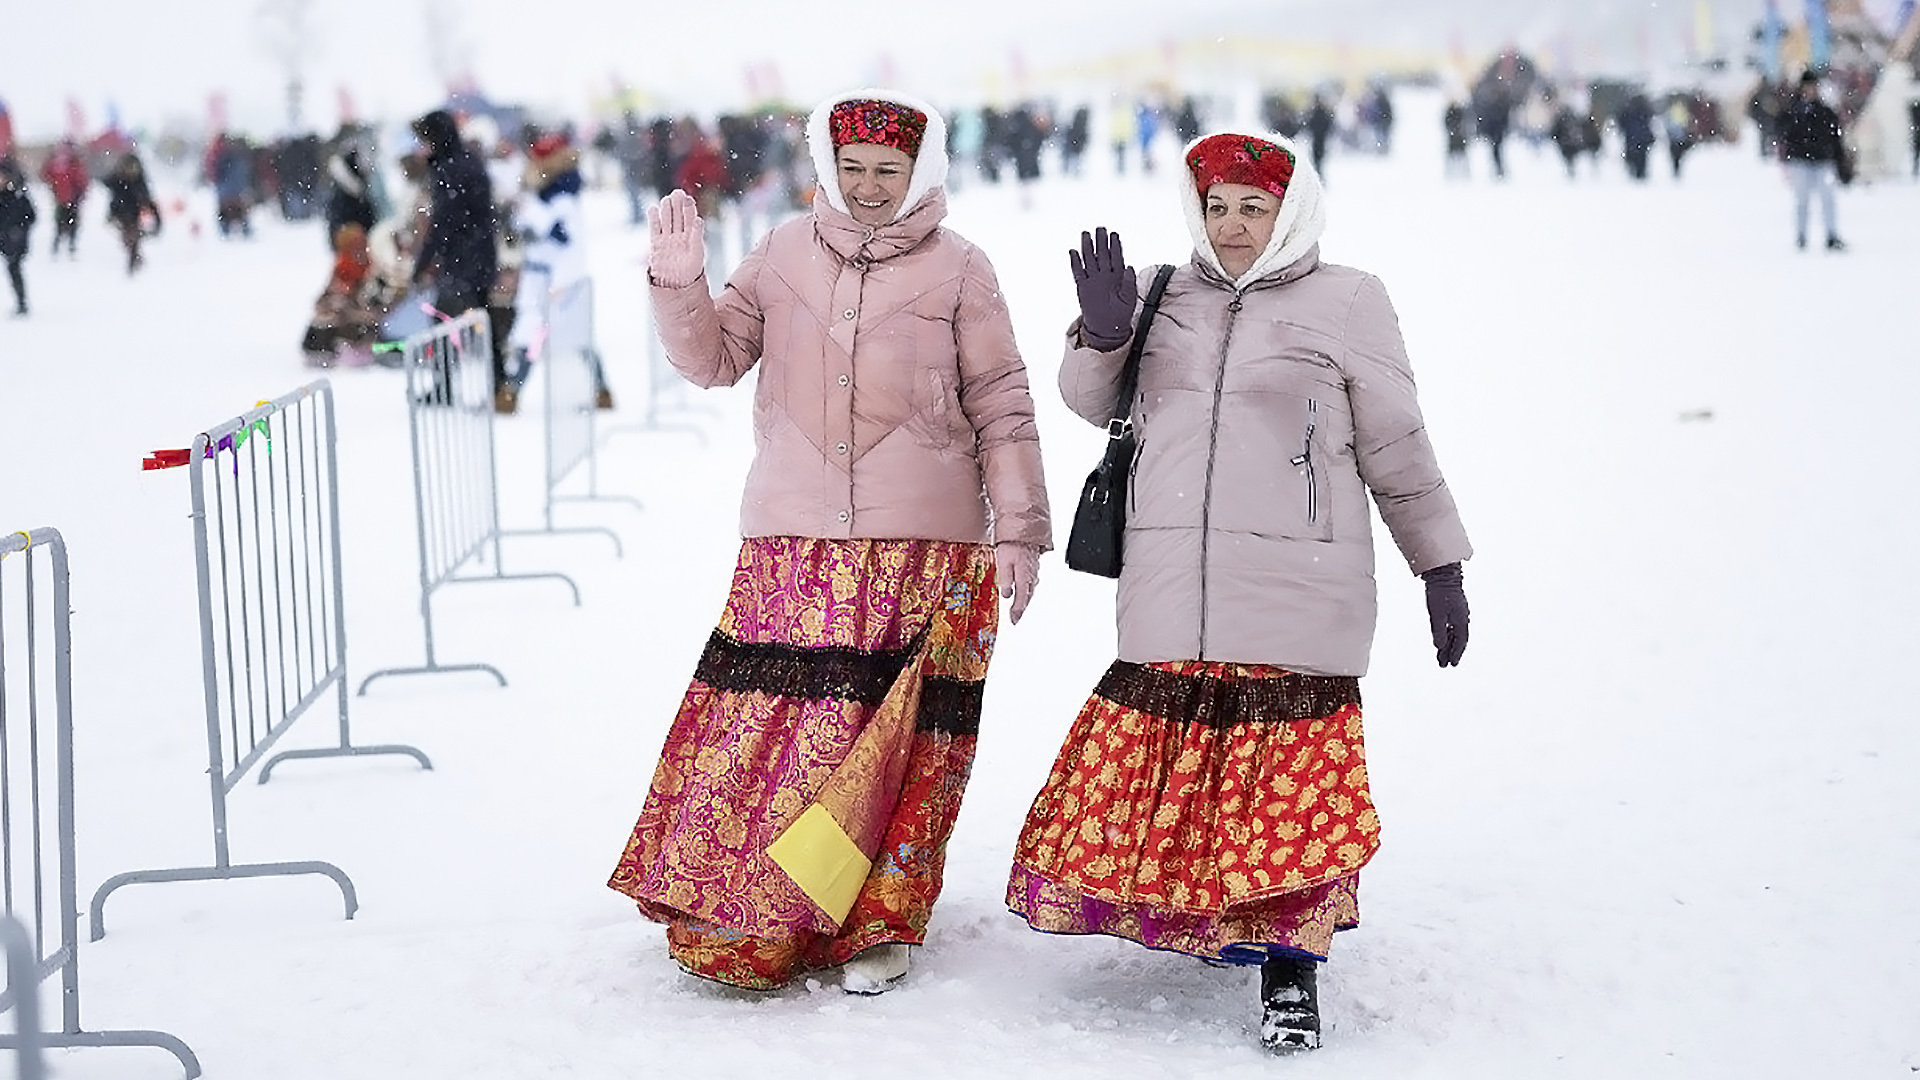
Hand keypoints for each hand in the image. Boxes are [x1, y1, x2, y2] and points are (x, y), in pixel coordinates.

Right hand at [646, 189, 705, 287]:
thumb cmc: (691, 270)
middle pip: (677, 216)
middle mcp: (679, 236)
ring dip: (666, 210)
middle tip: (677, 193)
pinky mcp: (657, 244)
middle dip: (677, 205)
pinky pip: (655, 229)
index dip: (688, 208)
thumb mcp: (697, 251)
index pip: (690, 218)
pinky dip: (653, 219)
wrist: (677, 284)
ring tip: (667, 200)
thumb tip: (698, 219)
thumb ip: (697, 235)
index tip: (688, 198)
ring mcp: (667, 239)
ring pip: (666, 220)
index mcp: (691, 236)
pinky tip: (653, 209)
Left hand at [995, 541, 1040, 624]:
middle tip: (1016, 618)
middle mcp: (1032, 575)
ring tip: (1019, 607)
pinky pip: (1032, 581)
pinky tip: (1024, 588)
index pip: (1022, 599)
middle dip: (1021, 608)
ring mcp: (1034, 570)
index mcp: (1024, 577)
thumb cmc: (1012, 543)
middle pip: (1028, 596)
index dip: (1017, 612)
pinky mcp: (1034, 564)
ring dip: (1025, 599)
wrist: (1024, 527)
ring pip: (1031, 589)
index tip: (1013, 621)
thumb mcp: (1003, 562)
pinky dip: (1027, 588)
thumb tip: (1006, 594)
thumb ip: (1005, 579)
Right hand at [1068, 227, 1136, 348]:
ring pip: (1090, 260)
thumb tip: (1129, 267)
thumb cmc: (1121, 313)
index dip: (1115, 245)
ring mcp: (1093, 280)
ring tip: (1086, 234)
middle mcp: (1105, 275)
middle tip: (1100, 228)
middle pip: (1102, 254)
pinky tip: (1073, 252)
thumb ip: (1129, 282)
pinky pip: (1078, 272)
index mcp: (1118, 276)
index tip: (1113, 234)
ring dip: (1088, 247)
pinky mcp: (1083, 286)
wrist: (1108, 327)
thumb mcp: (1130, 298)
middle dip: (1101, 241)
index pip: (1116, 256)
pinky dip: (1075, 262)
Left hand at [1420, 563, 1468, 667]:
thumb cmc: (1439, 593)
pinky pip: (1452, 626)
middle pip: (1458, 639)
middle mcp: (1462, 618)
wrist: (1442, 574)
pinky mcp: (1453, 608)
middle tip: (1444, 664)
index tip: (1451, 664)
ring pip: (1454, 633)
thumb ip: (1438, 631)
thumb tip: (1439, 647)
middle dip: (1451, 652)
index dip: (1456, 654)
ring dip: (1448, 645)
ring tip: (1440, 656)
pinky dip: (1447, 635)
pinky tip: (1442, 639)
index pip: (1461, 642)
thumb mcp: (1436, 615)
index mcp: (1461, 621)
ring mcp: (1459, 613)